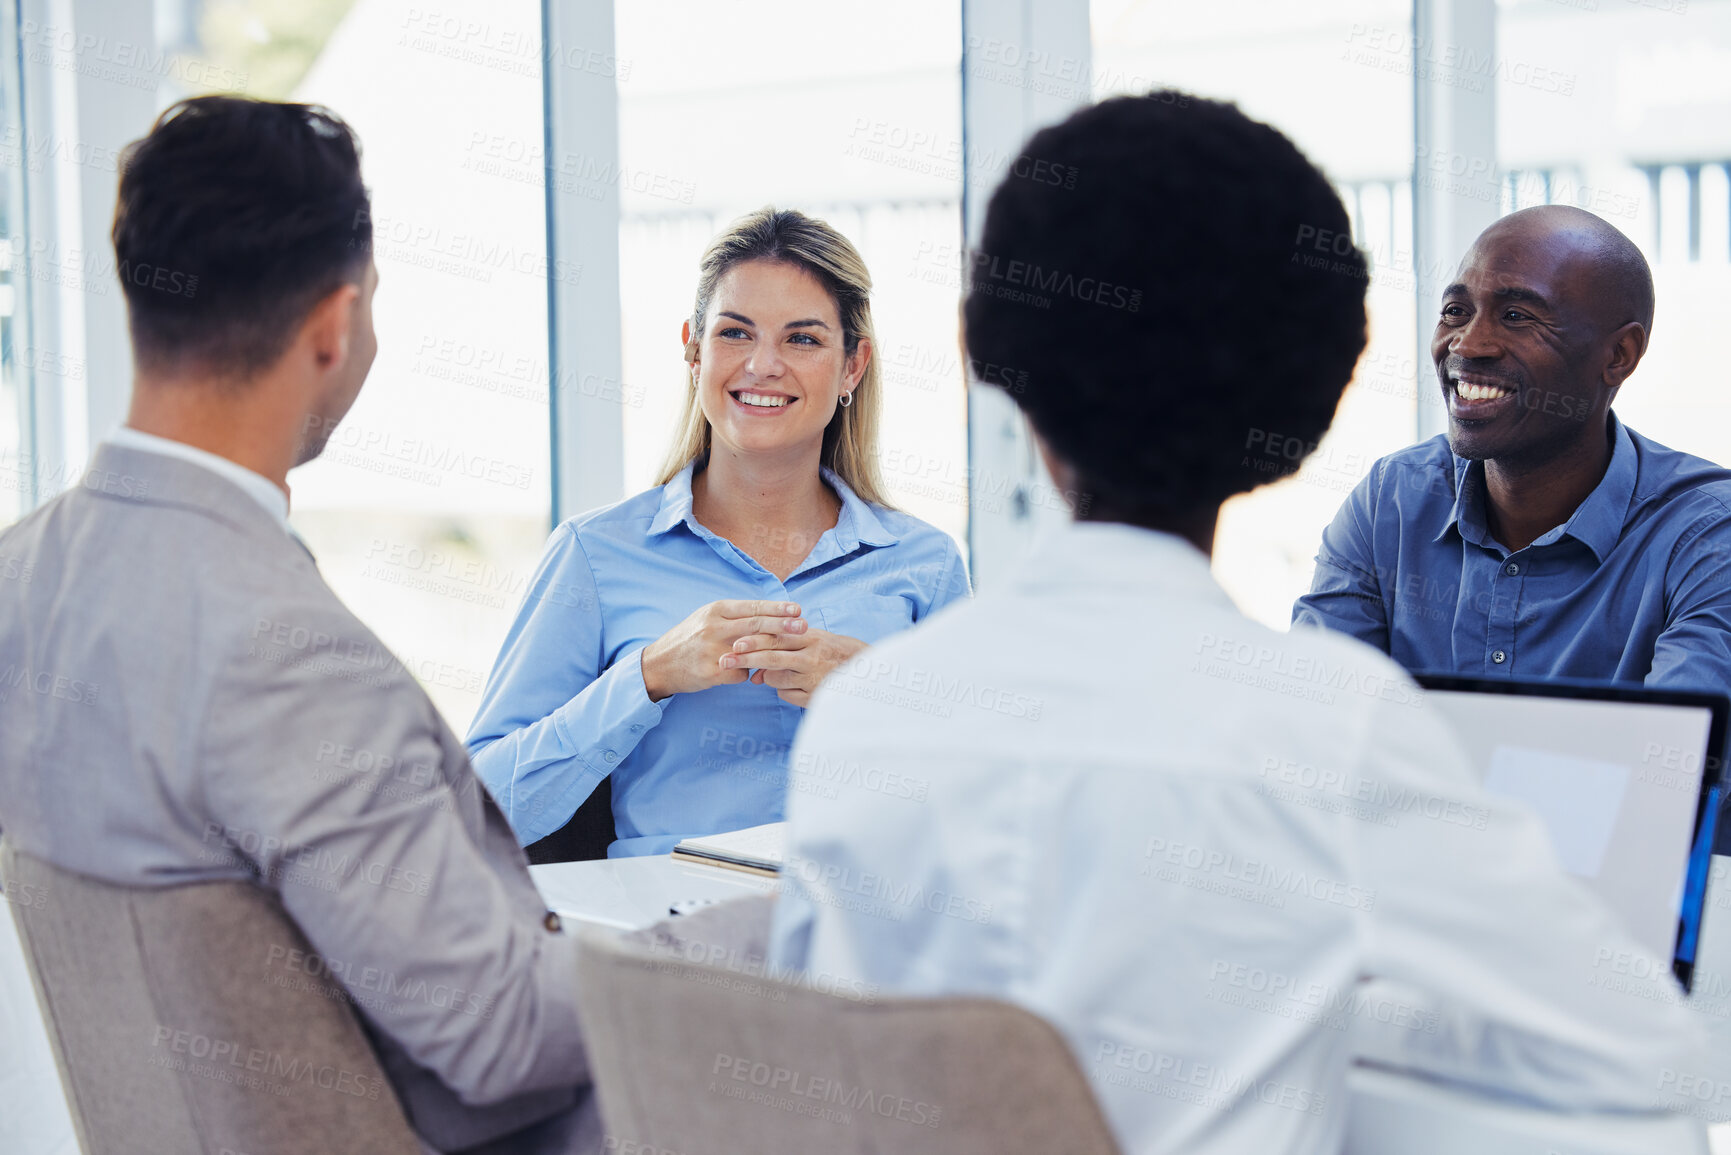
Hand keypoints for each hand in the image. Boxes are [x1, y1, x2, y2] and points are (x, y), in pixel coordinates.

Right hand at [640, 600, 805, 701]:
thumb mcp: (708, 619)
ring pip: (751, 648)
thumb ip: (735, 616)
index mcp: (716, 611)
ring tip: (792, 650)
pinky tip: (754, 675)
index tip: (797, 608)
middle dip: (782, 624)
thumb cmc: (690, 639)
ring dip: (773, 649)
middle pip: (755, 624)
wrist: (659, 664)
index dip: (776, 608)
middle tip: (803, 625)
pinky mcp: (711, 671)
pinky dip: (750, 674)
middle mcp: (714, 627)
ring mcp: (712, 649)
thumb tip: (771, 613)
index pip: (752, 606)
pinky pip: (740, 672)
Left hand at [725, 627, 868, 707]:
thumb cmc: (834, 652)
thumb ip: (786, 645)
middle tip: (725, 660)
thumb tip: (760, 660)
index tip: (733, 644)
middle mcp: (812, 656)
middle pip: (772, 656)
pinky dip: (783, 691)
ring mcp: (813, 677)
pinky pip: (786, 695)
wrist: (867, 672)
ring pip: (776, 678)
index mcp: (810, 637)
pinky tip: (794, 687)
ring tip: (774, 674)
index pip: (776, 636)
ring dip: (768, 678)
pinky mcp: (815, 696)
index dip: (753, 640)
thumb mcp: (813, 641)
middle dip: (745, 658)